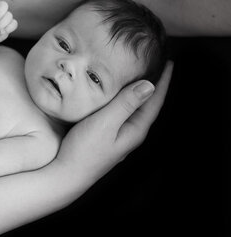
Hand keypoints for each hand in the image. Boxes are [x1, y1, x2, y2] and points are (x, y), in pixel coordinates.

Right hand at [0, 0, 17, 42]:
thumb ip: (2, 36)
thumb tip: (3, 30)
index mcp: (7, 22)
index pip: (14, 23)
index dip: (9, 28)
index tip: (0, 32)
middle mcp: (3, 14)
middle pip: (9, 15)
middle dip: (3, 23)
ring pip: (4, 5)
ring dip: (1, 13)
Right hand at [55, 61, 173, 183]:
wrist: (67, 174)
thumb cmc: (84, 150)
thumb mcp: (105, 123)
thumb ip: (125, 104)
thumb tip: (149, 86)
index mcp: (135, 129)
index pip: (154, 100)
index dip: (163, 81)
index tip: (169, 61)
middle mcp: (130, 132)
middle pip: (147, 103)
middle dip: (153, 83)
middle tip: (156, 62)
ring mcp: (119, 135)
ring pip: (133, 107)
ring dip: (138, 90)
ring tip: (139, 72)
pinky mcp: (107, 135)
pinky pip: (121, 111)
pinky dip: (123, 98)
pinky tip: (116, 94)